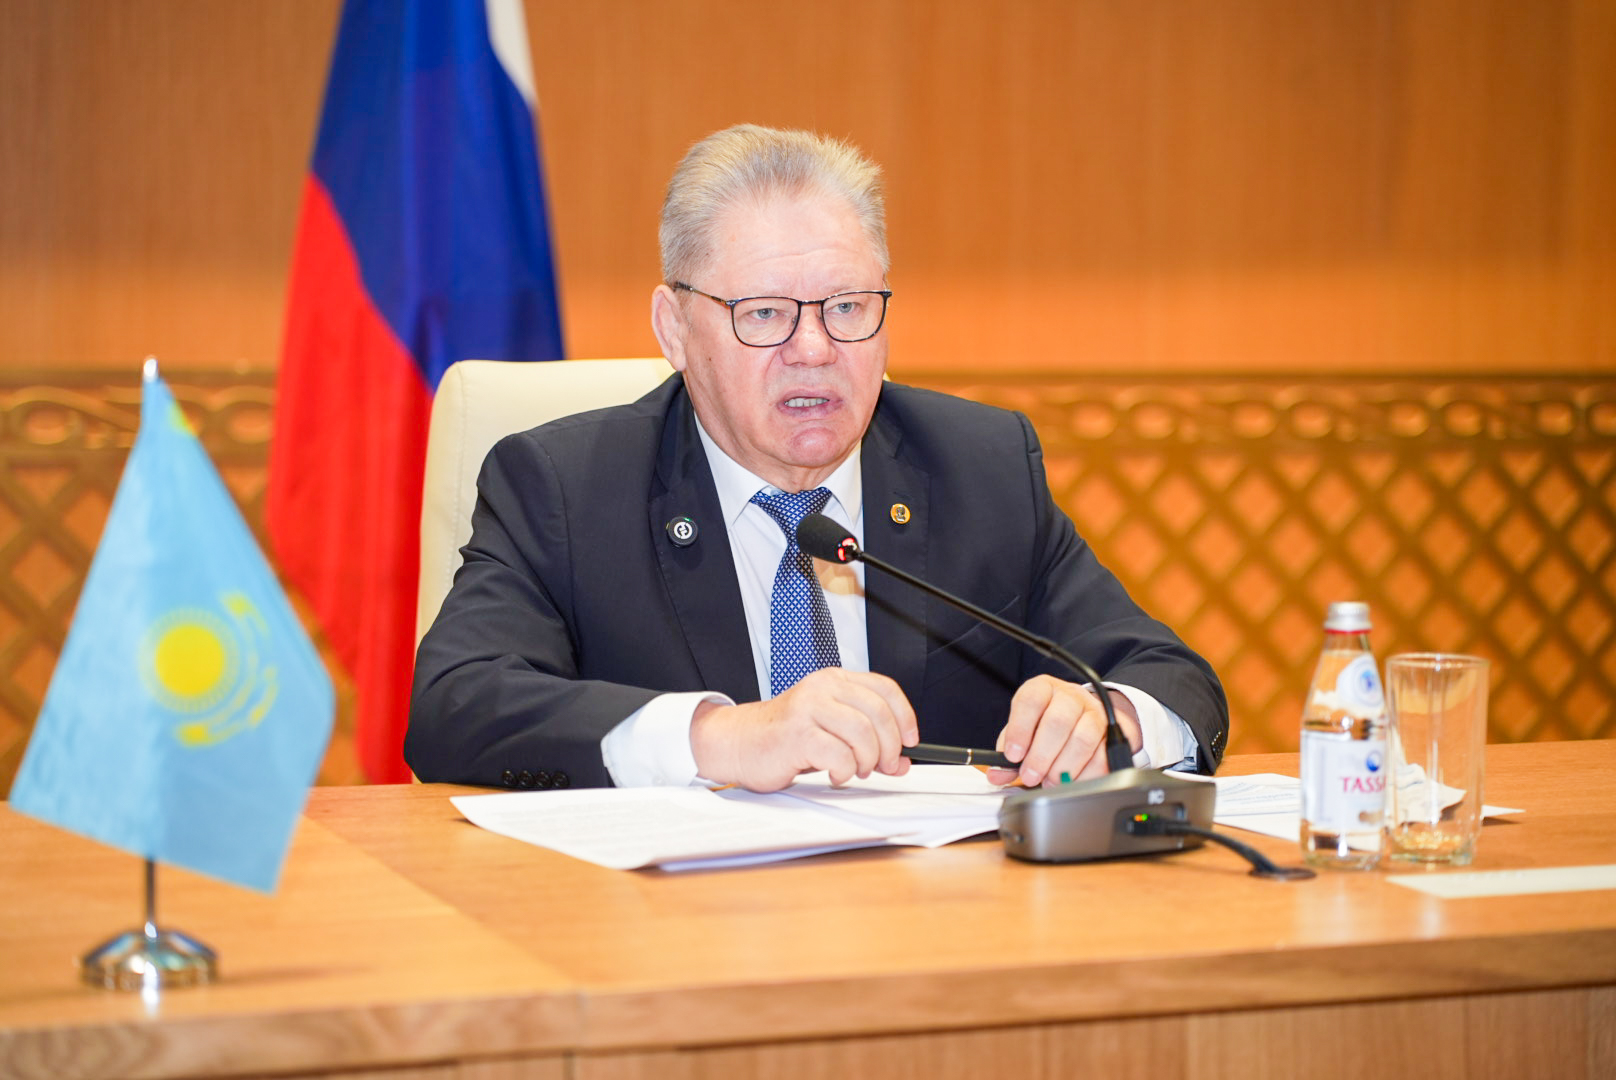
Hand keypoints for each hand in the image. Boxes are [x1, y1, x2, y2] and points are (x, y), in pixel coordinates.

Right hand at [689, 668, 917, 792]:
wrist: (738, 743)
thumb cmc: (784, 737)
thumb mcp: (831, 732)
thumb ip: (865, 742)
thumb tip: (901, 762)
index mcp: (834, 680)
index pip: (885, 688)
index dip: (905, 716)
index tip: (911, 741)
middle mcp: (823, 688)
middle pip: (879, 713)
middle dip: (888, 747)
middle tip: (881, 765)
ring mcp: (808, 708)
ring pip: (863, 733)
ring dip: (867, 761)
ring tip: (854, 770)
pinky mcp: (797, 733)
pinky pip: (839, 754)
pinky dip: (844, 771)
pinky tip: (834, 773)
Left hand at [985, 675, 1141, 787]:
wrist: (1082, 717)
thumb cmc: (1045, 723)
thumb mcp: (1024, 729)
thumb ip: (1009, 750)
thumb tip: (997, 774)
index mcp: (1043, 689)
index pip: (1031, 700)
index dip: (1020, 729)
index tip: (1012, 756)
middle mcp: (1070, 696)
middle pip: (1058, 721)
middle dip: (1041, 755)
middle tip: (1030, 776)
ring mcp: (1094, 712)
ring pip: (1083, 738)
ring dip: (1063, 767)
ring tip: (1050, 782)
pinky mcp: (1113, 732)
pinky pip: (1102, 756)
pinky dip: (1085, 775)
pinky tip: (1071, 782)